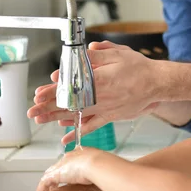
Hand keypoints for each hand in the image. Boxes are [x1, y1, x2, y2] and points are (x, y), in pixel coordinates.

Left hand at [27, 41, 160, 144]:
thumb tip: (79, 54)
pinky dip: (77, 131)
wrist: (157, 84)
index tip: (38, 94)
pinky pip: (91, 126)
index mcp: (100, 80)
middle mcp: (100, 97)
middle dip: (48, 106)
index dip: (52, 91)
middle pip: (69, 103)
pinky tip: (64, 137)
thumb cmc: (139, 68)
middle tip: (32, 110)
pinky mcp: (110, 116)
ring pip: (76, 115)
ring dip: (56, 117)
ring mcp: (105, 109)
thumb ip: (96, 54)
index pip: (71, 87)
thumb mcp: (117, 54)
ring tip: (40, 119)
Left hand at [34, 147, 98, 190]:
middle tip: (53, 186)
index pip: (69, 161)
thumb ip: (97, 168)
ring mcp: (62, 165)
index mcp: (80, 153)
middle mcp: (69, 157)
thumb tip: (101, 174)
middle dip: (55, 176)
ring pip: (50, 174)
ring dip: (47, 184)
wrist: (96, 164)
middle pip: (58, 167)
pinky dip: (41, 189)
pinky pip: (44, 182)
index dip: (66, 169)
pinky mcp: (56, 174)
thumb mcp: (100, 164)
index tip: (66, 175)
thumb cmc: (101, 164)